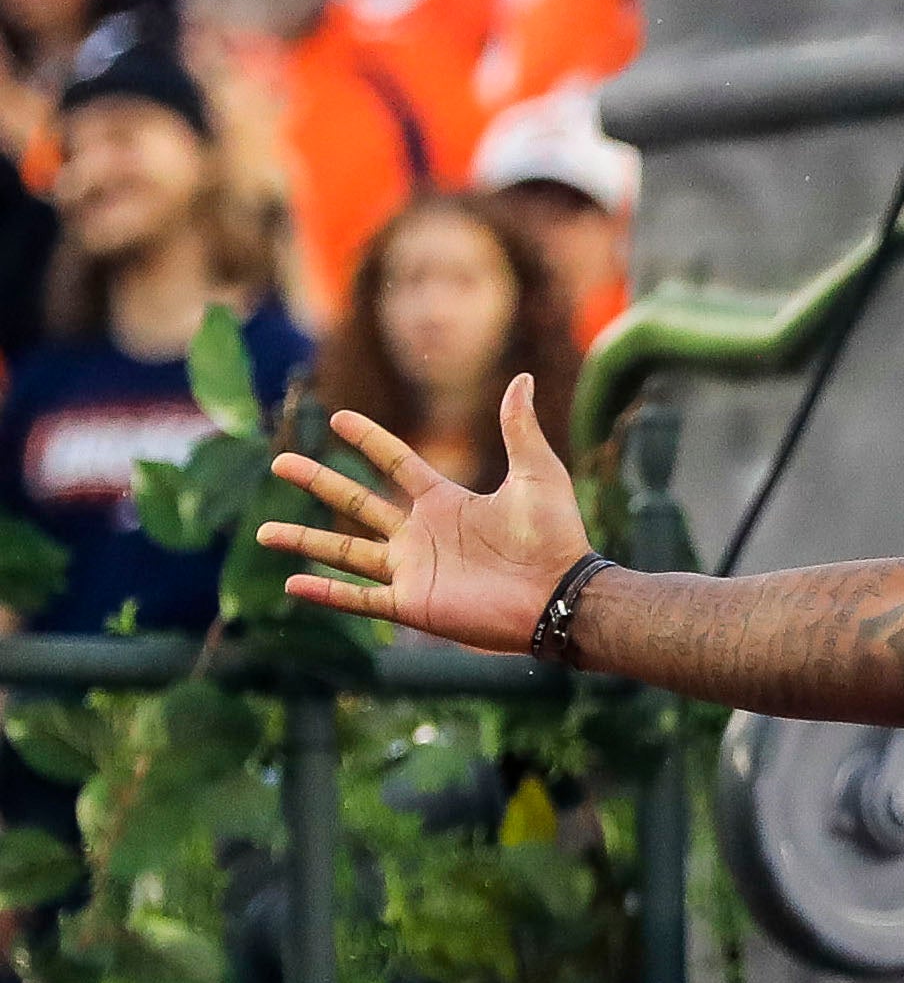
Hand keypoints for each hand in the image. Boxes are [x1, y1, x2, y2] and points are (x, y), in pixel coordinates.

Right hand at [257, 377, 590, 651]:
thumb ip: (520, 428)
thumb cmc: (556, 537)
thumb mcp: (537, 474)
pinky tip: (292, 585)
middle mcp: (421, 534)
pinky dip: (327, 593)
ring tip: (263, 531)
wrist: (562, 594)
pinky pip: (360, 598)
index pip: (396, 463)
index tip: (338, 417)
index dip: (368, 440)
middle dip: (318, 482)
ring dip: (305, 541)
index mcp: (446, 502)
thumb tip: (523, 378)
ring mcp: (413, 570)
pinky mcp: (413, 604)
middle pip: (357, 503)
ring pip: (345, 552)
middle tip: (279, 461)